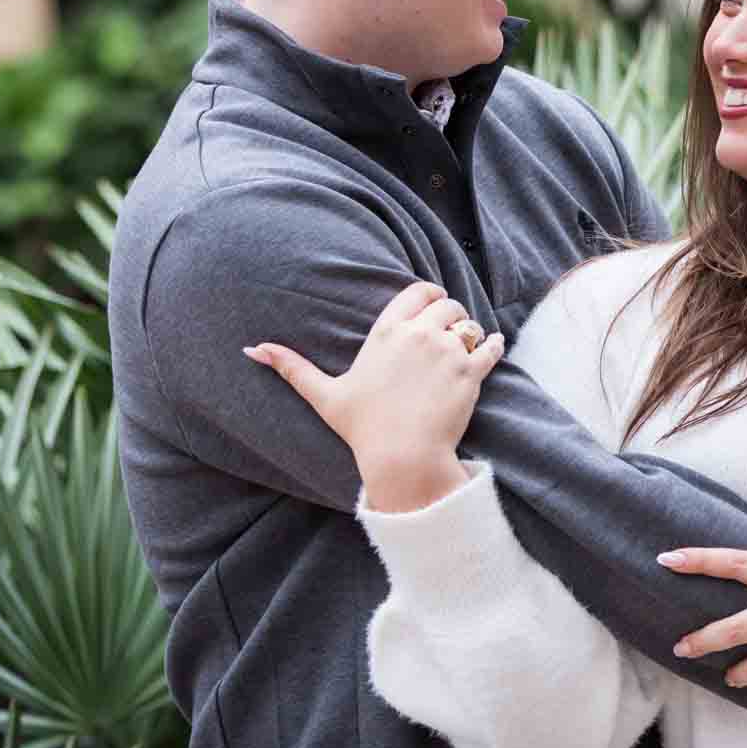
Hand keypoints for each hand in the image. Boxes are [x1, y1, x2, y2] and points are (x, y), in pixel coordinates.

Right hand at [245, 281, 505, 510]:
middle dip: (451, 315)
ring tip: (465, 349)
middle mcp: (418, 334)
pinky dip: (494, 346)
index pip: (419, 291)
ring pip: (470, 324)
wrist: (402, 456)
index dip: (430, 296)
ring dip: (470, 333)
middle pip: (448, 304)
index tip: (432, 308)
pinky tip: (491, 349)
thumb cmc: (364, 427)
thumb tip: (252, 350)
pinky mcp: (471, 371)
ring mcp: (447, 351)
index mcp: (387, 331)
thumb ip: (292, 368)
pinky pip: (491, 345)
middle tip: (450, 333)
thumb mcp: (325, 395)